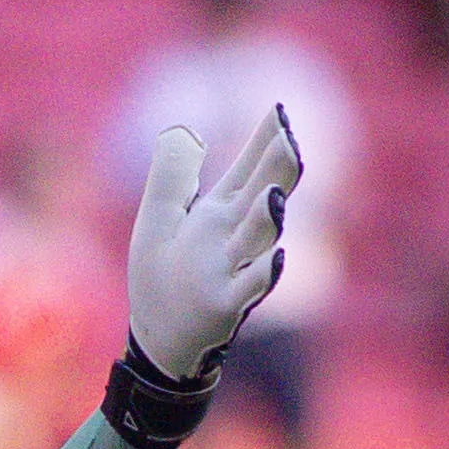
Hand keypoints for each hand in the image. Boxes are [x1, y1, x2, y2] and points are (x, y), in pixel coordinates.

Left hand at [127, 107, 301, 380]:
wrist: (157, 336)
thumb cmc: (162, 276)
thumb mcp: (159, 218)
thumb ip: (173, 176)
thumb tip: (185, 132)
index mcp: (218, 213)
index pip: (248, 170)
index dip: (264, 142)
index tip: (280, 111)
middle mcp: (232, 235)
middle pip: (261, 195)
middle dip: (277, 169)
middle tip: (291, 138)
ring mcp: (233, 268)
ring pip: (257, 238)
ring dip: (268, 217)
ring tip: (274, 193)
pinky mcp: (226, 303)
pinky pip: (250, 286)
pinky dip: (264, 274)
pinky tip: (276, 257)